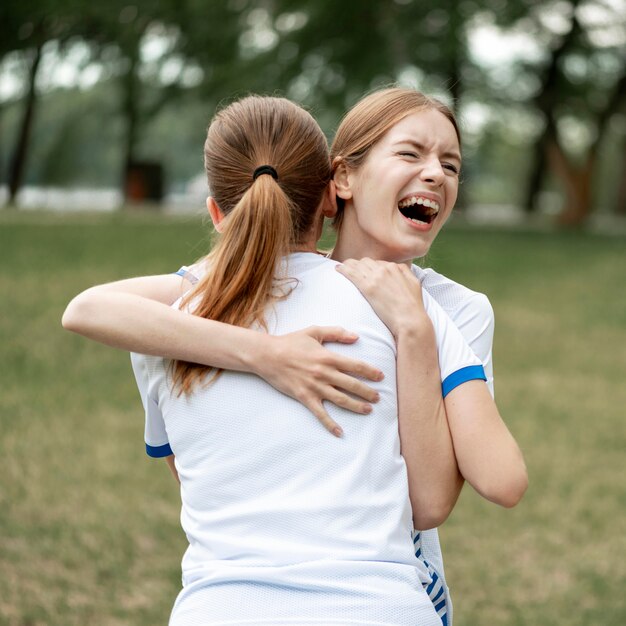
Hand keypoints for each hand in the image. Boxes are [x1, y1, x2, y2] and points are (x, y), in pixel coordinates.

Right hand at [255, 326, 383, 436]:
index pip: (355, 366)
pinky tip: (340, 433)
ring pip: (341, 399)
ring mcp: (315, 387)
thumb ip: (336, 332)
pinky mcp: (305, 397)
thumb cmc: (291, 342)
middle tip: (378, 397)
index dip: (370, 371)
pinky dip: (330, 424)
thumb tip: (355, 336)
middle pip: (352, 384)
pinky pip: (320, 414)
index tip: (381, 376)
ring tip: (368, 410)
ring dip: (356, 406)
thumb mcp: (314, 331)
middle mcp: (324, 373)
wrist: (268, 355)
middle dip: (368, 392)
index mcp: (328, 357)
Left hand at [336, 258, 428, 337]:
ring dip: (349, 265)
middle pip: (367, 262)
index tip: (365, 272)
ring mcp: (376, 277)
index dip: (370, 268)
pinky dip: (343, 270)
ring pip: (357, 265)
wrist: (410, 319)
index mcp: (396, 267)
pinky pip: (351, 273)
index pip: (378, 263)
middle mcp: (385, 269)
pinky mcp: (368, 287)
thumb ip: (405, 273)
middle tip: (352, 270)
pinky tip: (338, 270)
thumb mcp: (414, 283)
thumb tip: (398, 269)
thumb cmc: (413, 306)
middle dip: (359, 265)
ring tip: (342, 268)